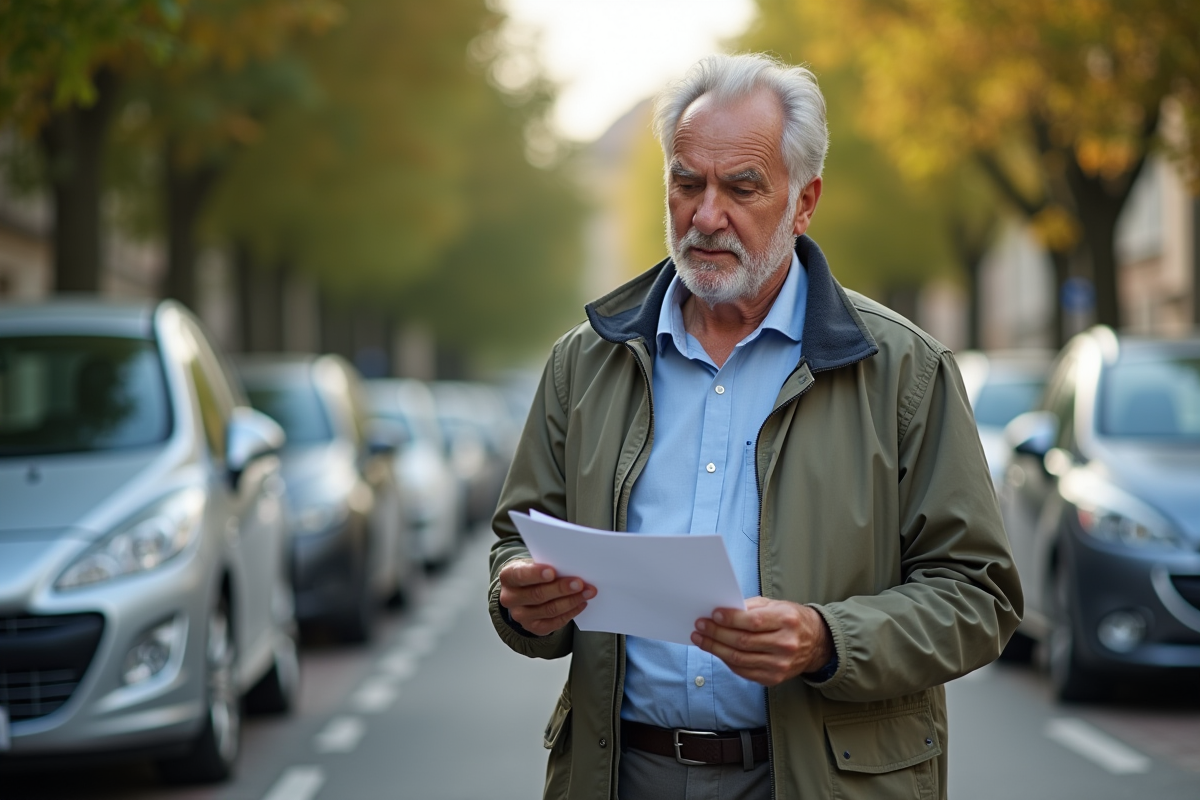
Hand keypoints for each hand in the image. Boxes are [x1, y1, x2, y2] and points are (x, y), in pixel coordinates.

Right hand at [498, 558, 595, 636]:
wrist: (525, 590)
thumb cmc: (533, 573)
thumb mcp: (534, 563)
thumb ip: (547, 564)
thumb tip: (571, 566)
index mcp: (508, 576)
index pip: (520, 575)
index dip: (536, 574)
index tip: (552, 572)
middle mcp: (510, 598)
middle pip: (538, 595)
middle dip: (561, 589)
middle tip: (580, 583)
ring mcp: (521, 615)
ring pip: (549, 610)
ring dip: (571, 601)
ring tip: (587, 592)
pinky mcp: (533, 627)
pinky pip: (554, 623)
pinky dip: (570, 613)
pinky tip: (581, 604)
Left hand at [691, 597, 833, 686]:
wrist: (816, 643)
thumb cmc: (791, 620)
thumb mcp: (776, 605)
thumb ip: (750, 607)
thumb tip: (722, 611)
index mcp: (787, 621)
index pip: (753, 622)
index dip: (730, 619)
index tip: (713, 615)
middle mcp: (786, 644)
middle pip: (743, 641)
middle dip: (717, 633)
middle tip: (700, 626)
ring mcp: (780, 664)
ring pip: (739, 659)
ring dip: (715, 648)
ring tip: (701, 639)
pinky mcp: (774, 678)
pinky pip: (743, 671)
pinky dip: (726, 660)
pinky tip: (716, 651)